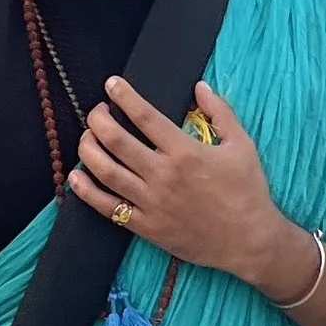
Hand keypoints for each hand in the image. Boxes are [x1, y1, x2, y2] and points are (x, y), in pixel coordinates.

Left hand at [71, 81, 307, 295]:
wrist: (249, 240)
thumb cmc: (248, 190)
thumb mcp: (242, 145)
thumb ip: (220, 112)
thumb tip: (200, 87)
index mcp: (185, 151)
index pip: (145, 116)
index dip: (124, 96)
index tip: (112, 85)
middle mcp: (163, 174)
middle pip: (116, 140)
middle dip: (98, 120)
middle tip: (96, 111)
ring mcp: (151, 202)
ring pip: (105, 171)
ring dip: (88, 149)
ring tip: (86, 138)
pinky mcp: (145, 226)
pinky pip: (107, 207)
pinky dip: (87, 191)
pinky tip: (76, 177)